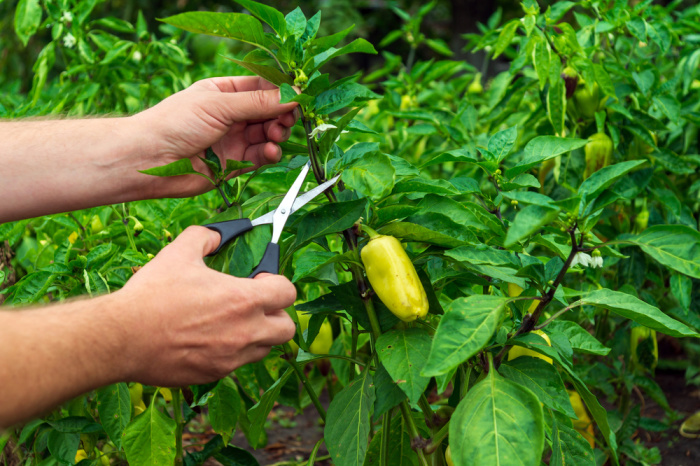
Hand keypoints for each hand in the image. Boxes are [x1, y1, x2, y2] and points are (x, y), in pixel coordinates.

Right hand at [116, 226, 295, 385]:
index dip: (277, 283)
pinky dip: (231, 352)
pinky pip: (236, 364)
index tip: (259, 280)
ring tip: (230, 322)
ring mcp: (231, 358)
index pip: (288, 293)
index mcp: (243, 300)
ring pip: (263, 349)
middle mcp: (245, 333)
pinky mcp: (214, 374)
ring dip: (256, 335)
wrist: (122, 337)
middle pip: (287, 329)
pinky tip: (208, 339)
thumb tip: (217, 234)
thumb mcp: (179, 253)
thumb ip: (205, 237)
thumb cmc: (152, 294)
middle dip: (277, 314)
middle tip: (254, 305)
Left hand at [133, 76, 298, 198]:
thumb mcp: (219, 105)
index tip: (299, 96)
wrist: (150, 161)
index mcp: (223, 92)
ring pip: (267, 135)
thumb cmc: (175, 123)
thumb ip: (258, 102)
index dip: (281, 91)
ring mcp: (233, 139)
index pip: (261, 86)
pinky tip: (270, 151)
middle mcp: (230, 115)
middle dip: (282, 114)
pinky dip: (269, 154)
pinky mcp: (234, 164)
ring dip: (277, 134)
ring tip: (275, 135)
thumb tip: (294, 94)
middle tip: (289, 119)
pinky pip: (260, 157)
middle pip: (269, 111)